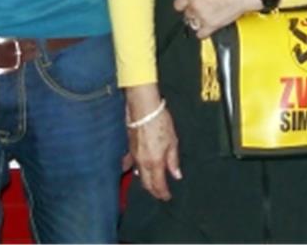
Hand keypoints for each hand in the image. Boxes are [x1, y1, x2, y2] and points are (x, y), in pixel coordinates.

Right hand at [126, 85, 181, 200]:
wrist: (144, 109)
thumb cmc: (160, 122)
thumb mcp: (172, 141)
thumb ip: (173, 160)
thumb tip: (176, 175)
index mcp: (155, 162)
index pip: (158, 184)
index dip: (162, 193)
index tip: (167, 197)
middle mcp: (142, 163)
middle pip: (147, 183)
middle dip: (154, 190)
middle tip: (160, 193)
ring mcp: (134, 156)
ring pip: (139, 175)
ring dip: (145, 181)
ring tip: (152, 184)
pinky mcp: (130, 148)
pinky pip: (130, 164)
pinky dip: (133, 169)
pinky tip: (135, 170)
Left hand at [173, 0, 260, 38]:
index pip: (178, 4)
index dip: (183, 4)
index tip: (186, 5)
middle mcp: (195, 5)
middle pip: (187, 13)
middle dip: (193, 11)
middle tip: (202, 7)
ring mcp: (203, 16)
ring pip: (193, 23)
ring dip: (198, 20)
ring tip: (207, 16)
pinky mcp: (212, 25)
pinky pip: (201, 34)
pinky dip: (203, 32)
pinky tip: (208, 26)